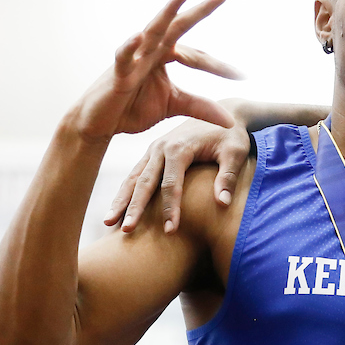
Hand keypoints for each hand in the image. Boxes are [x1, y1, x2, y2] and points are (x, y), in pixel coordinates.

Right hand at [72, 0, 240, 143]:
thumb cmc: (132, 108)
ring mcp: (134, 59)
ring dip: (168, 11)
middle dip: (201, 9)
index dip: (221, 66)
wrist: (101, 123)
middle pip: (179, 26)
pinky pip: (124, 57)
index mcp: (165, 55)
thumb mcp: (174, 106)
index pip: (198, 56)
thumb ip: (201, 107)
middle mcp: (151, 50)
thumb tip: (231, 120)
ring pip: (153, 30)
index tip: (244, 76)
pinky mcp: (117, 74)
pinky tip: (138, 36)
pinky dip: (130, 46)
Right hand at [104, 114, 251, 232]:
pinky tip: (117, 210)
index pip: (171, 184)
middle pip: (144, 182)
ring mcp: (153, 150)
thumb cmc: (232, 135)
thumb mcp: (236, 152)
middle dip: (135, 208)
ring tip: (108, 224)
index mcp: (179, 148)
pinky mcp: (152, 154)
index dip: (170, 209)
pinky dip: (124, 192)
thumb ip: (228, 176)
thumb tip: (222, 204)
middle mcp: (161, 148)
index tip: (169, 232)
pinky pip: (134, 175)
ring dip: (121, 201)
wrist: (224, 112)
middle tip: (127, 232)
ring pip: (132, 178)